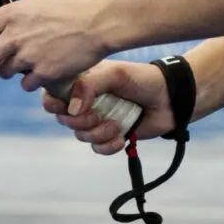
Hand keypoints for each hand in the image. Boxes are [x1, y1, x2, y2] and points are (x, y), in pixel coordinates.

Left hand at [0, 0, 112, 91]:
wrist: (100, 23)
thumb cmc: (74, 7)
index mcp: (11, 14)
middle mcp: (14, 36)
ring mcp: (28, 57)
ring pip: (5, 73)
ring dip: (13, 69)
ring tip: (32, 56)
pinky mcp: (43, 73)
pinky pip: (27, 84)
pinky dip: (33, 80)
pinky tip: (46, 67)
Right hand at [43, 61, 176, 155]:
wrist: (170, 99)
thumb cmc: (143, 79)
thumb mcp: (115, 74)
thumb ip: (89, 86)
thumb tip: (70, 110)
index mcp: (82, 81)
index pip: (52, 93)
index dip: (52, 103)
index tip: (66, 106)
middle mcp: (86, 101)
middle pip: (64, 118)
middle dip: (80, 121)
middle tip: (98, 115)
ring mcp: (97, 119)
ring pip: (80, 135)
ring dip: (97, 134)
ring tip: (116, 125)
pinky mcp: (110, 136)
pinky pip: (97, 149)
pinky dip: (108, 146)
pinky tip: (122, 138)